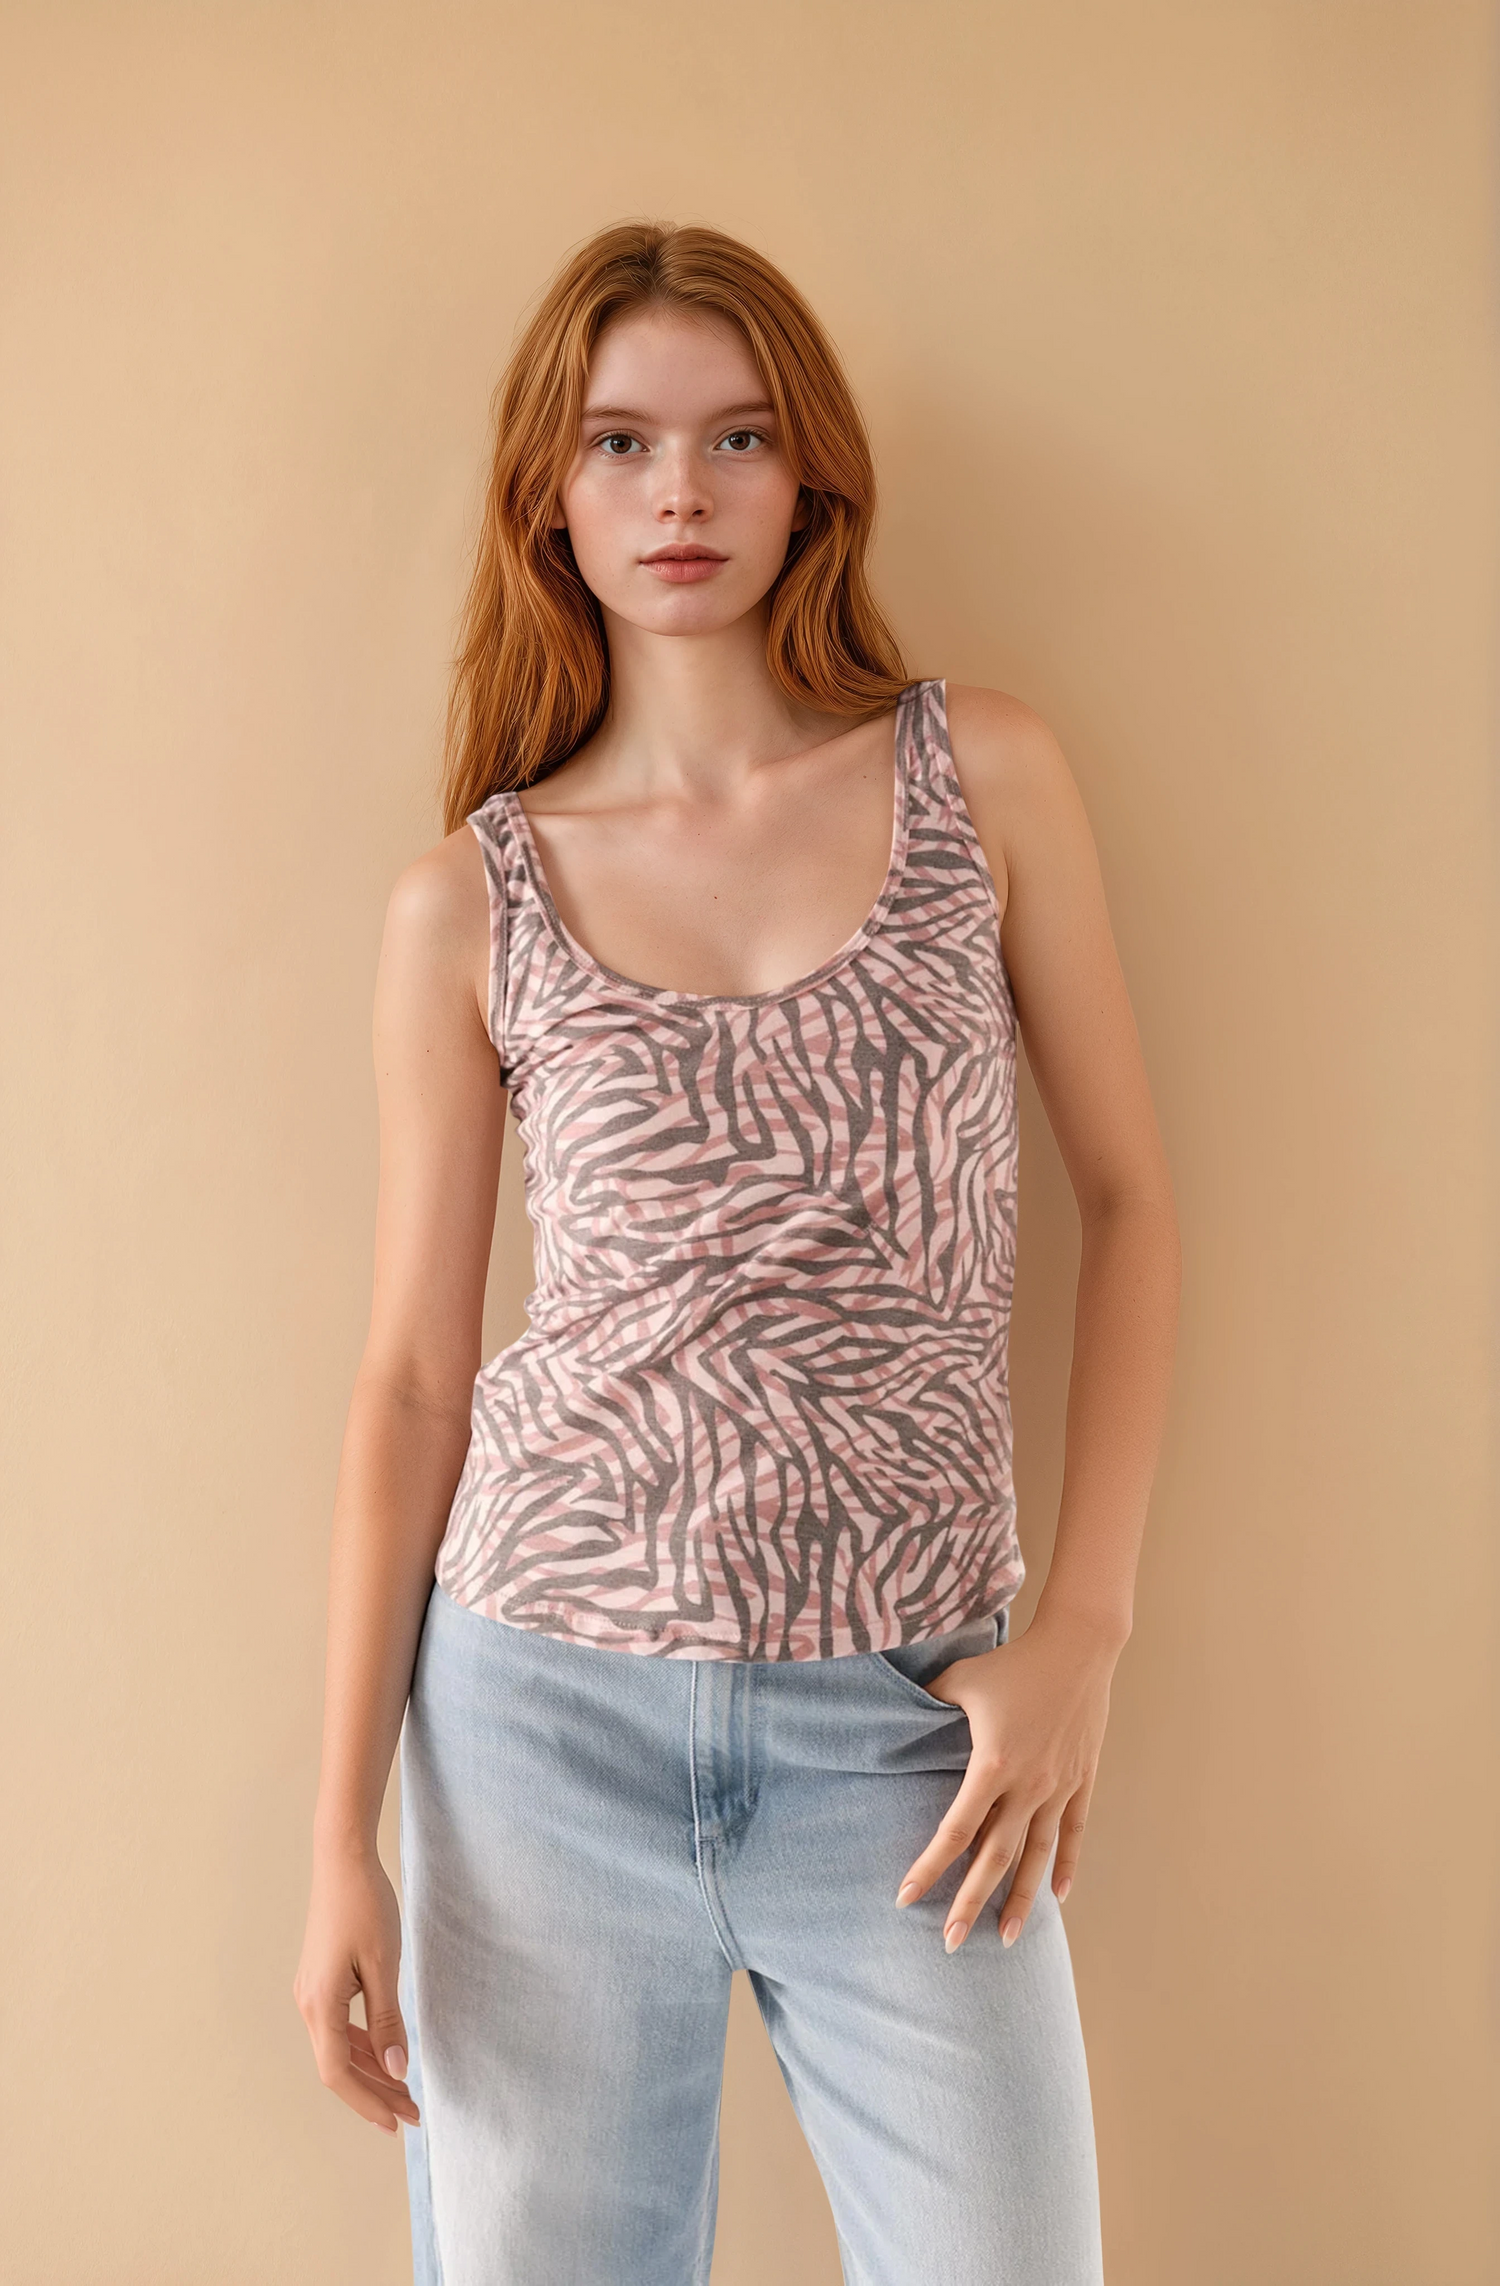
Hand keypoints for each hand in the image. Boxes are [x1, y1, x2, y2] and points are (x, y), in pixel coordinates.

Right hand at [293, 1840, 419, 2133]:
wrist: (343, 1860)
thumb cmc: (366, 1906)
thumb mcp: (383, 1964)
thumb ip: (387, 2021)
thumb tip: (396, 2069)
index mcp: (320, 2004)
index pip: (339, 2073)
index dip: (368, 2102)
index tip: (397, 2122)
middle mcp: (308, 2004)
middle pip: (338, 2066)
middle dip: (375, 2093)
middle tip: (413, 2114)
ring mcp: (311, 1993)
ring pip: (338, 2048)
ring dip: (370, 2072)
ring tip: (405, 2092)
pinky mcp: (320, 1981)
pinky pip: (339, 2028)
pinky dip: (363, 2047)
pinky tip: (387, 2054)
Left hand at [893, 1606, 1123, 1951]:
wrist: (1077, 1649)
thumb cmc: (1012, 1663)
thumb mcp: (960, 1679)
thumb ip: (927, 1704)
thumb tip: (896, 1717)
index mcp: (993, 1765)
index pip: (955, 1831)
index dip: (929, 1867)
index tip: (905, 1898)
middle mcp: (1028, 1786)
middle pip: (995, 1859)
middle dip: (970, 1903)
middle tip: (949, 1943)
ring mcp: (1059, 1787)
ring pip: (1037, 1857)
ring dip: (1022, 1901)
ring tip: (1006, 1939)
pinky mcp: (1082, 1781)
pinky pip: (1073, 1833)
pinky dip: (1066, 1867)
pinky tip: (1058, 1897)